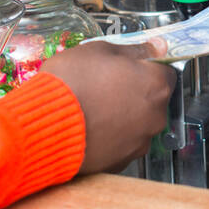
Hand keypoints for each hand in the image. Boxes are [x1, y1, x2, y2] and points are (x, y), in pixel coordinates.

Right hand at [45, 38, 175, 174]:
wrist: (43, 126)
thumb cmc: (72, 83)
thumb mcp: (101, 49)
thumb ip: (135, 50)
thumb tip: (155, 47)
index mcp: (156, 84)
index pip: (165, 71)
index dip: (146, 67)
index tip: (130, 67)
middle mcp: (155, 116)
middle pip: (154, 100)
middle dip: (135, 92)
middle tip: (107, 86)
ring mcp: (140, 142)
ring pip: (139, 124)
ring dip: (124, 116)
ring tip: (95, 109)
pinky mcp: (121, 162)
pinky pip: (122, 144)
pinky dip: (112, 137)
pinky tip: (91, 127)